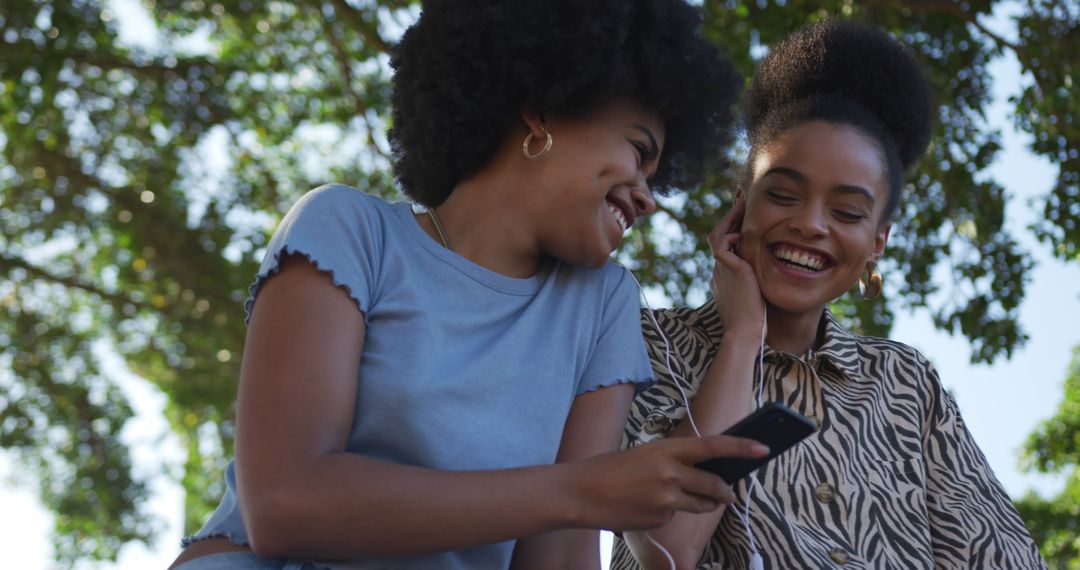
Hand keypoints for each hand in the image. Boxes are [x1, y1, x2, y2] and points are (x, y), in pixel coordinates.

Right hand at [565, 435, 768, 531]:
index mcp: (667, 450)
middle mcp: (671, 473)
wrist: (582, 492)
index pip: (714, 446)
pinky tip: (645, 508)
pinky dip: (668, 514)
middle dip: (724, 492)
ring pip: (700, 505)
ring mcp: (666, 499)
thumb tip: (702, 474)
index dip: (741, 447)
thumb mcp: (645, 454)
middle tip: (729, 493)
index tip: (763, 447)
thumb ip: (673, 461)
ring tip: (677, 498)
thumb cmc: (611, 470)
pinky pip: (675, 517)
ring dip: (701, 504)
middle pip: (714, 485)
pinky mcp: (660, 519)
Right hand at [707, 200, 765, 339]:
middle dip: (730, 220)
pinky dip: (730, 235)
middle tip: (742, 205)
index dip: (734, 234)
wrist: (746, 332)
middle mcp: (720, 272)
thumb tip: (769, 279)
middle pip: (718, 238)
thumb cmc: (755, 322)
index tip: (746, 223)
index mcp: (725, 279)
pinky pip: (721, 245)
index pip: (726, 249)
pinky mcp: (727, 270)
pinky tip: (743, 233)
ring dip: (729, 220)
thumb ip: (757, 286)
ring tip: (742, 206)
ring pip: (717, 237)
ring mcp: (721, 271)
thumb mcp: (756, 299)